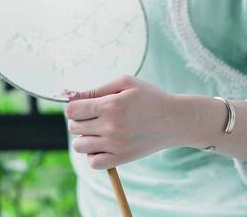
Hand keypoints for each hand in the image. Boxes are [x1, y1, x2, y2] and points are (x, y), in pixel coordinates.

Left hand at [66, 75, 183, 168]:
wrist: (175, 120)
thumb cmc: (150, 97)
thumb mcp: (125, 83)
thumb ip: (97, 89)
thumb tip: (71, 96)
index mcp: (110, 105)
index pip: (72, 110)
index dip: (74, 107)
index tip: (84, 106)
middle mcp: (111, 126)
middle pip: (74, 127)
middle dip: (79, 120)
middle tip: (94, 117)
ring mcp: (116, 145)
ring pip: (79, 146)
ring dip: (83, 138)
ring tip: (97, 132)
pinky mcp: (122, 159)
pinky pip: (93, 163)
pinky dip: (93, 155)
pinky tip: (102, 145)